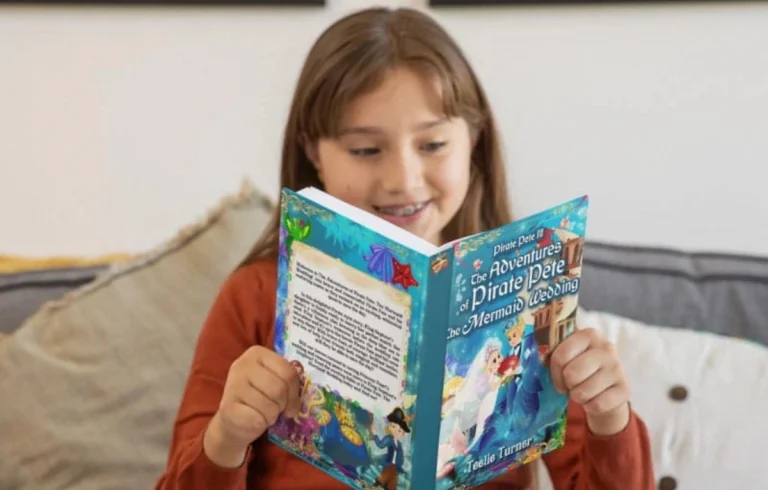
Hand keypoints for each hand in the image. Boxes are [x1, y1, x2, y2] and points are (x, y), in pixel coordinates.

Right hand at [203, 346, 300, 466]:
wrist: (233, 421)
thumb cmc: (260, 398)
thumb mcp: (275, 381)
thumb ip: (288, 379)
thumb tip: (306, 393)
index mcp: (257, 353)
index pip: (288, 371)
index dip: (294, 391)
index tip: (291, 401)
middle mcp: (242, 365)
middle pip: (279, 388)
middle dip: (282, 404)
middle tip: (276, 409)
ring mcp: (232, 385)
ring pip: (270, 406)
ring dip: (271, 415)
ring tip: (262, 412)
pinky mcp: (227, 408)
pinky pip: (258, 419)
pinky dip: (261, 424)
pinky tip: (253, 419)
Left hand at [549, 328, 630, 435]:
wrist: (607, 388)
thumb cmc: (580, 368)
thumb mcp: (569, 356)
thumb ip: (554, 351)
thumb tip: (539, 355)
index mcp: (589, 334)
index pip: (561, 354)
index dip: (554, 370)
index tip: (557, 375)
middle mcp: (606, 348)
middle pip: (572, 374)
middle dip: (567, 384)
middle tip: (570, 384)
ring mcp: (618, 368)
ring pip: (583, 391)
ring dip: (577, 396)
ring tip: (582, 391)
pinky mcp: (625, 389)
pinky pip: (596, 405)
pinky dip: (590, 406)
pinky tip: (594, 399)